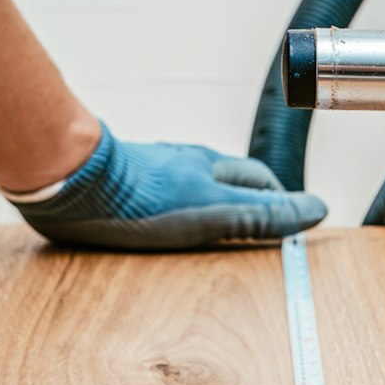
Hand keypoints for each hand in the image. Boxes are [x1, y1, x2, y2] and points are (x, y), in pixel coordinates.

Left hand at [10, 124, 328, 250]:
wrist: (69, 178)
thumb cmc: (140, 199)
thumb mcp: (213, 214)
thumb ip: (262, 216)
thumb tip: (315, 210)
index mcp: (211, 169)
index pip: (260, 182)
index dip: (281, 202)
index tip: (294, 221)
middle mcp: (184, 163)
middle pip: (229, 178)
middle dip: (251, 197)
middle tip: (265, 221)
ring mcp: (152, 169)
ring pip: (194, 180)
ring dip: (213, 198)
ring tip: (219, 218)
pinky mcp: (121, 178)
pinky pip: (160, 188)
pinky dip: (176, 201)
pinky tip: (163, 214)